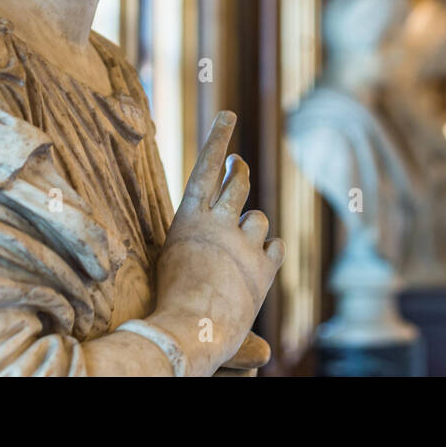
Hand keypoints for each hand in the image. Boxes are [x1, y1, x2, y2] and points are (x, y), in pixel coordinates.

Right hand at [148, 111, 283, 376]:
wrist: (190, 331)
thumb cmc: (169, 301)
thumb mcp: (170, 260)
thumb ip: (193, 238)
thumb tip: (206, 228)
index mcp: (189, 218)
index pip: (206, 167)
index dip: (219, 138)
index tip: (230, 114)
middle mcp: (219, 223)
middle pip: (239, 182)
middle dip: (241, 170)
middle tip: (240, 164)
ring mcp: (244, 243)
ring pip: (258, 217)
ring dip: (252, 228)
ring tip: (238, 246)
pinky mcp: (264, 267)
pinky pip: (276, 246)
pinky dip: (269, 251)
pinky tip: (261, 260)